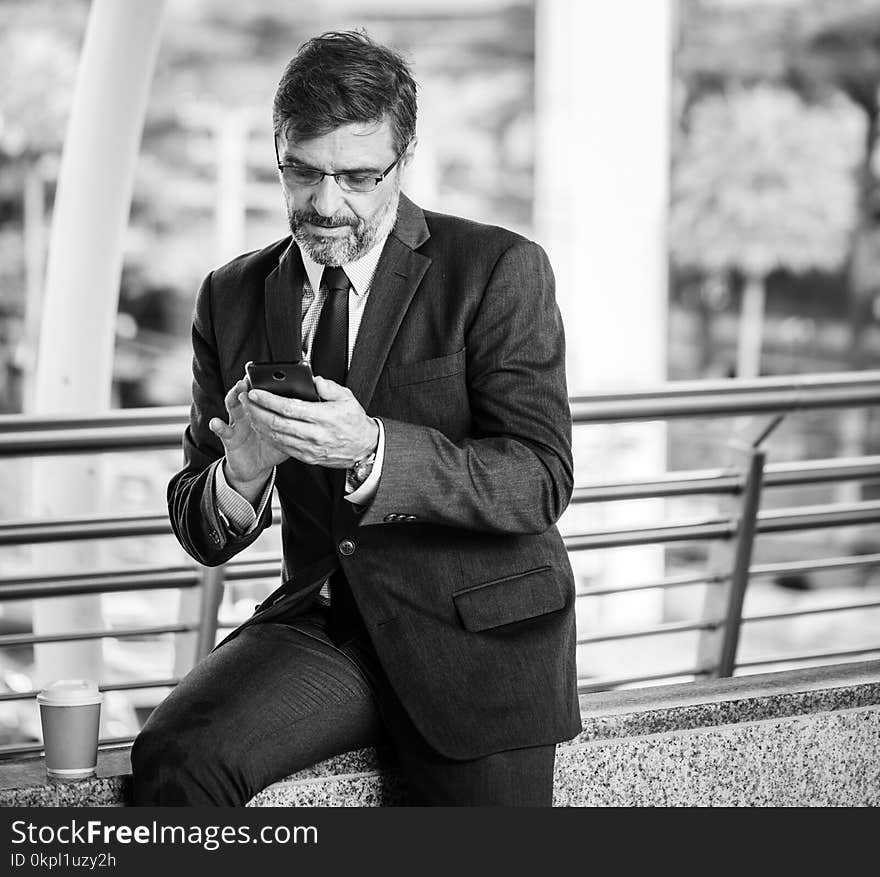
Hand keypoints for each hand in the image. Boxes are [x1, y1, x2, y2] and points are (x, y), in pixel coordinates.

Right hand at [209, 378, 288, 495]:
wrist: (255, 466)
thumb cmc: (273, 446)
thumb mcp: (288, 432)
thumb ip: (298, 419)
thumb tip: (315, 404)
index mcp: (264, 410)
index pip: (263, 392)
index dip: (265, 383)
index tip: (270, 374)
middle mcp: (249, 413)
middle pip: (248, 394)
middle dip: (249, 386)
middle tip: (252, 378)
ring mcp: (238, 423)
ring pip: (233, 406)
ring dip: (234, 397)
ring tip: (238, 390)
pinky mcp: (229, 437)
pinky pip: (223, 431)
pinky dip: (218, 426)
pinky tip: (216, 422)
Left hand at [243, 376, 378, 468]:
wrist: (364, 448)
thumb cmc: (354, 422)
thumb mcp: (348, 398)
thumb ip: (329, 387)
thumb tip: (314, 380)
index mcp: (324, 417)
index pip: (289, 408)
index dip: (269, 400)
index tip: (256, 392)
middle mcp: (315, 434)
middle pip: (277, 423)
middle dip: (257, 411)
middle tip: (246, 401)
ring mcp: (310, 448)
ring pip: (277, 437)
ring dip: (259, 424)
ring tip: (250, 412)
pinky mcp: (307, 457)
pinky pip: (282, 447)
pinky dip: (269, 437)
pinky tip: (262, 427)